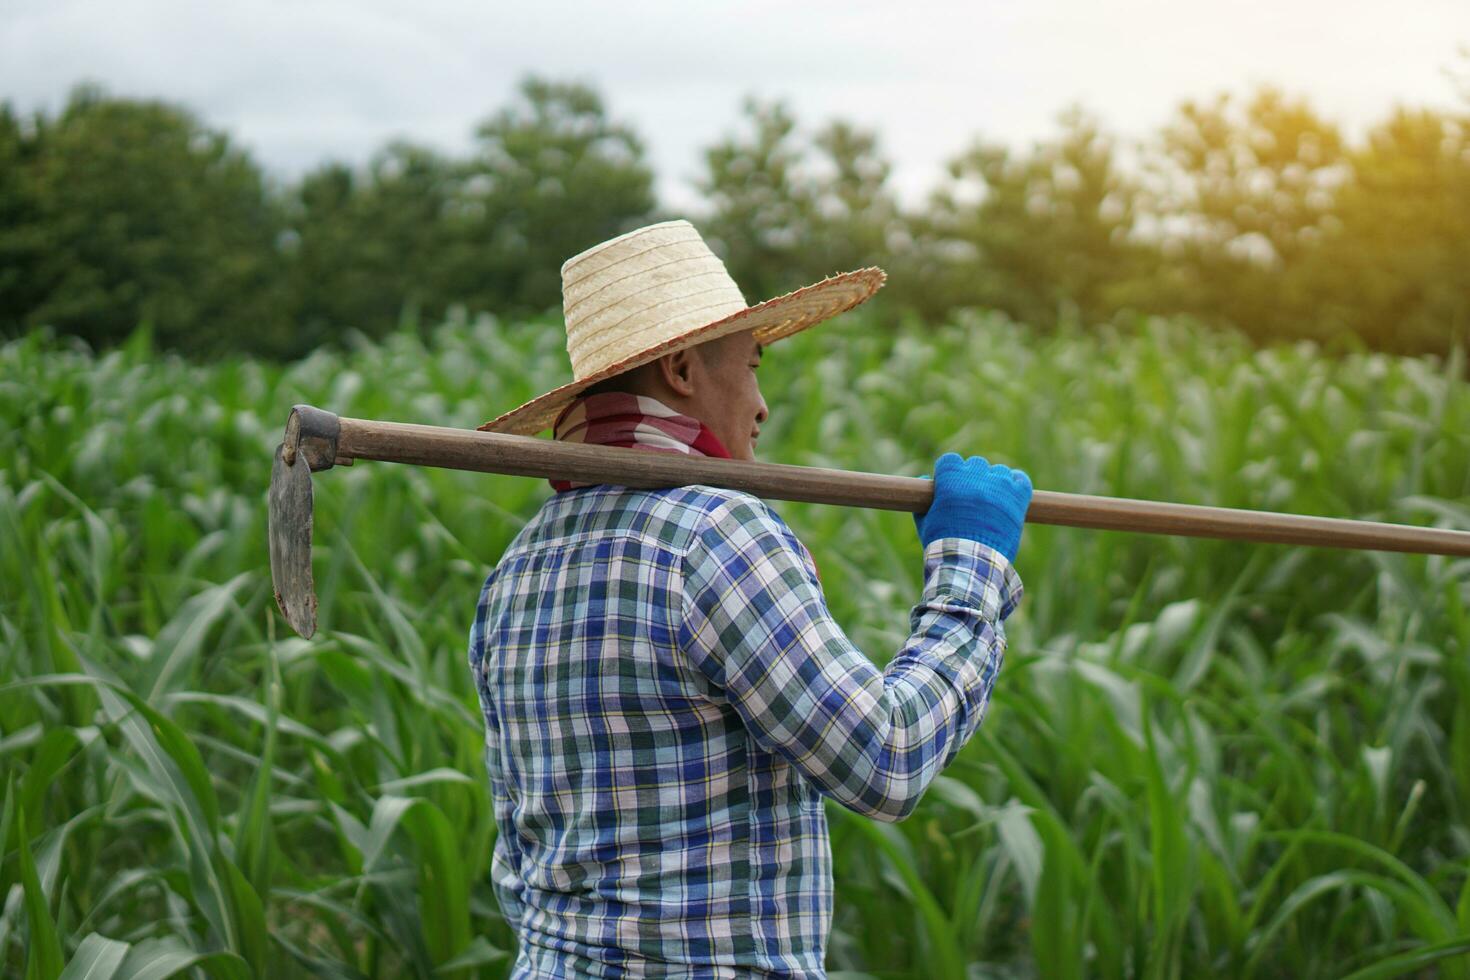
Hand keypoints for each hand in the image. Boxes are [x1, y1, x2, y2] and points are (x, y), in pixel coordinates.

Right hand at [913, 452, 1032, 561]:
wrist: (971, 564)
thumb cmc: (944, 545)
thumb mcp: (926, 523)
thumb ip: (924, 500)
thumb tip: (926, 480)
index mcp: (951, 480)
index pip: (950, 460)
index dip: (949, 472)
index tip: (950, 485)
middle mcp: (976, 478)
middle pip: (975, 464)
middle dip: (972, 478)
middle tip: (971, 499)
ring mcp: (999, 486)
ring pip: (998, 472)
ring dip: (994, 483)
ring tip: (991, 504)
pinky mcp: (1017, 497)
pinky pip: (1020, 479)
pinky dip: (1016, 485)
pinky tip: (1009, 496)